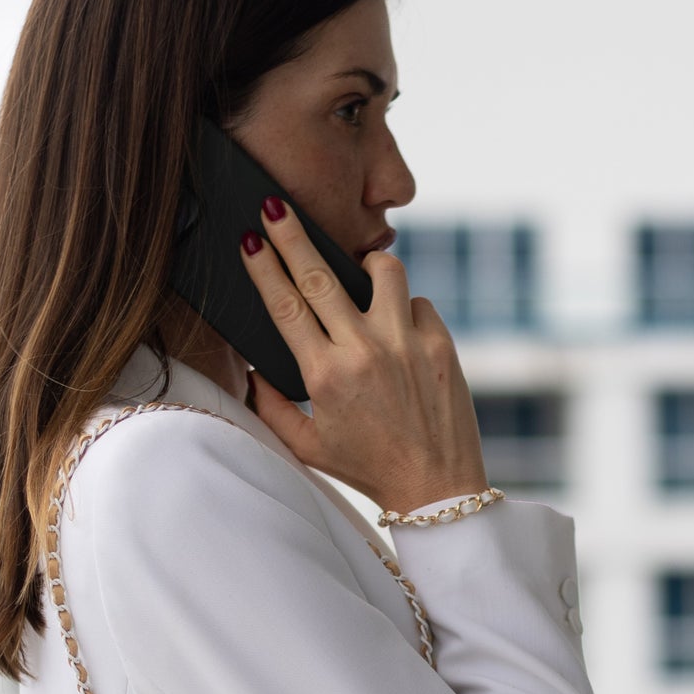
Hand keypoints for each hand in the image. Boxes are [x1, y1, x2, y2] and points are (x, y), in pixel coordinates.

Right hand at [239, 199, 488, 513]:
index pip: (285, 306)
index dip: (263, 267)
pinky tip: (398, 331)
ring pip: (384, 271)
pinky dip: (404, 309)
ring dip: (366, 264)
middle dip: (293, 235)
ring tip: (360, 272)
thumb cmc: (368, 469)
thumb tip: (251, 371)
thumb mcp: (308, 447)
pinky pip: (418, 303)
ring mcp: (408, 344)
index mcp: (325, 376)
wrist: (437, 488)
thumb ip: (271, 408)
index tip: (250, 238)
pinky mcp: (443, 345)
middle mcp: (365, 352)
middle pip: (320, 276)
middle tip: (276, 205)